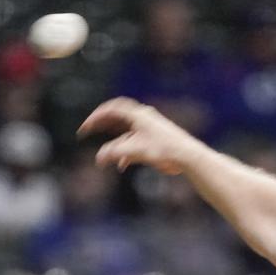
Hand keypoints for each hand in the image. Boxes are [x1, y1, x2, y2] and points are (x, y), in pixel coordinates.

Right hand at [77, 97, 203, 174]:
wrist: (188, 157)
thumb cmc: (165, 150)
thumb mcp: (136, 151)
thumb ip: (116, 153)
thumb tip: (99, 158)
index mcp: (138, 115)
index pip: (112, 109)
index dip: (96, 116)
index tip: (86, 127)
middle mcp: (143, 118)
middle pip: (117, 117)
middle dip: (102, 125)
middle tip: (89, 130)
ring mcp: (149, 128)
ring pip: (126, 132)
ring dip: (115, 142)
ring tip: (106, 154)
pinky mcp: (154, 140)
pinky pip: (135, 143)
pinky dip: (126, 152)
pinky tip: (122, 165)